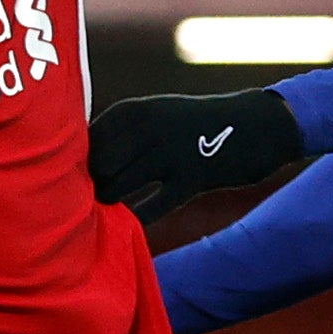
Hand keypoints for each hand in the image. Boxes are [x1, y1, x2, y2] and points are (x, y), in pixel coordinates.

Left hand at [88, 88, 301, 223]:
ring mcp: (171, 152)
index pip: (86, 142)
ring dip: (111, 202)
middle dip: (93, 185)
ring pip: (118, 186)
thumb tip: (77, 160)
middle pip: (97, 166)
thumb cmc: (196, 126)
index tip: (84, 178)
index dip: (79, 163)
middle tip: (98, 198)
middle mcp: (148, 127)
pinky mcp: (193, 178)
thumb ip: (119, 133)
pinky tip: (135, 222)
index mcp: (133, 111)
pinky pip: (153, 206)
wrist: (255, 125)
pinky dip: (139, 218)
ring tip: (113, 208)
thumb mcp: (156, 113)